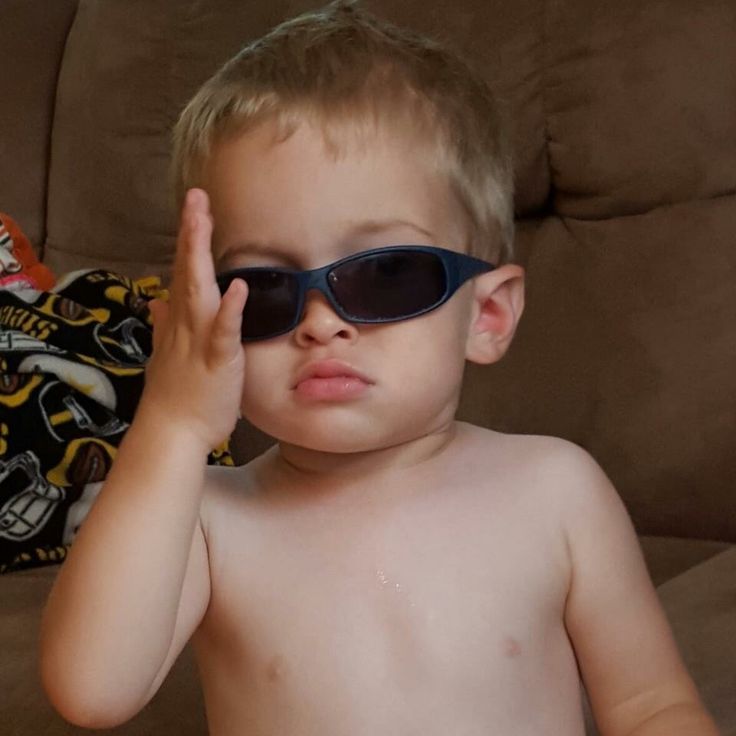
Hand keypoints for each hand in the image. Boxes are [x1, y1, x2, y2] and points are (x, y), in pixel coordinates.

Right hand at [140, 188, 247, 451]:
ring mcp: (199, 340)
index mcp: (180, 321)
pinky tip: (237, 288)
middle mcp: (186, 324)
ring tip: (203, 221)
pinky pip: (223, 332)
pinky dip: (229, 310)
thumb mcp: (169, 354)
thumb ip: (165, 325)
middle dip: (192, 233)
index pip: (185, 272)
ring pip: (199, 292)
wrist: (172, 432)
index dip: (190, 239)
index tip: (196, 206)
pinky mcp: (216, 361)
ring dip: (200, 256)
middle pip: (189, 271)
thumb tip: (156, 302)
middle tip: (196, 197)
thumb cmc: (177, 395)